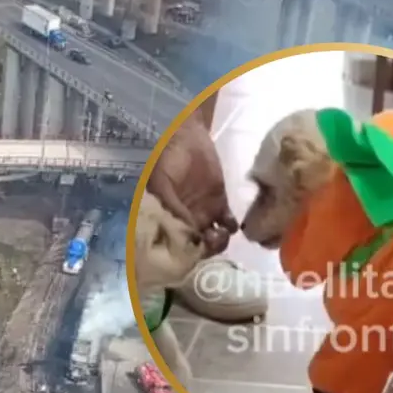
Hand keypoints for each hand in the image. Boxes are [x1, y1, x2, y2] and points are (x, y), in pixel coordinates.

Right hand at [146, 115, 236, 258]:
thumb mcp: (161, 184)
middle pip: (196, 247)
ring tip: (219, 233)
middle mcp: (184, 222)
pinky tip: (230, 224)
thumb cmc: (167, 160)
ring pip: (213, 239)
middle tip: (208, 242)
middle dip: (203, 250)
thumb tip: (184, 232)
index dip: (182, 254)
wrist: (187, 138)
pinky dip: (232, 228)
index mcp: (166, 220)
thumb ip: (171, 207)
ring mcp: (203, 214)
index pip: (174, 245)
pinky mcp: (220, 204)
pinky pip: (228, 223)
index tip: (189, 252)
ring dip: (218, 242)